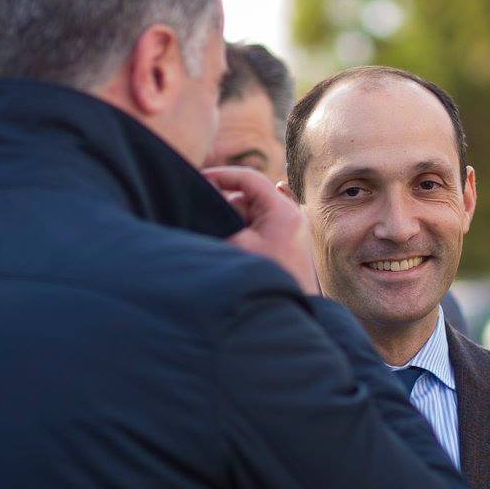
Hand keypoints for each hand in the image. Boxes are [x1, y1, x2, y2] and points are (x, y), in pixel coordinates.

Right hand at [203, 165, 317, 294]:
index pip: (248, 178)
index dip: (222, 175)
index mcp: (282, 210)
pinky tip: (237, 244)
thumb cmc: (265, 276)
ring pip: (251, 212)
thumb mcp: (237, 242)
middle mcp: (290, 214)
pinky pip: (259, 226)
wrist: (286, 313)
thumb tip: (209, 195)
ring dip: (235, 222)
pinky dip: (244, 231)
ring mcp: (290, 227)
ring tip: (229, 242)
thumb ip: (223, 215)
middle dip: (227, 206)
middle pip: (248, 196)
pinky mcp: (286, 240)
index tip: (199, 178)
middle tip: (214, 223)